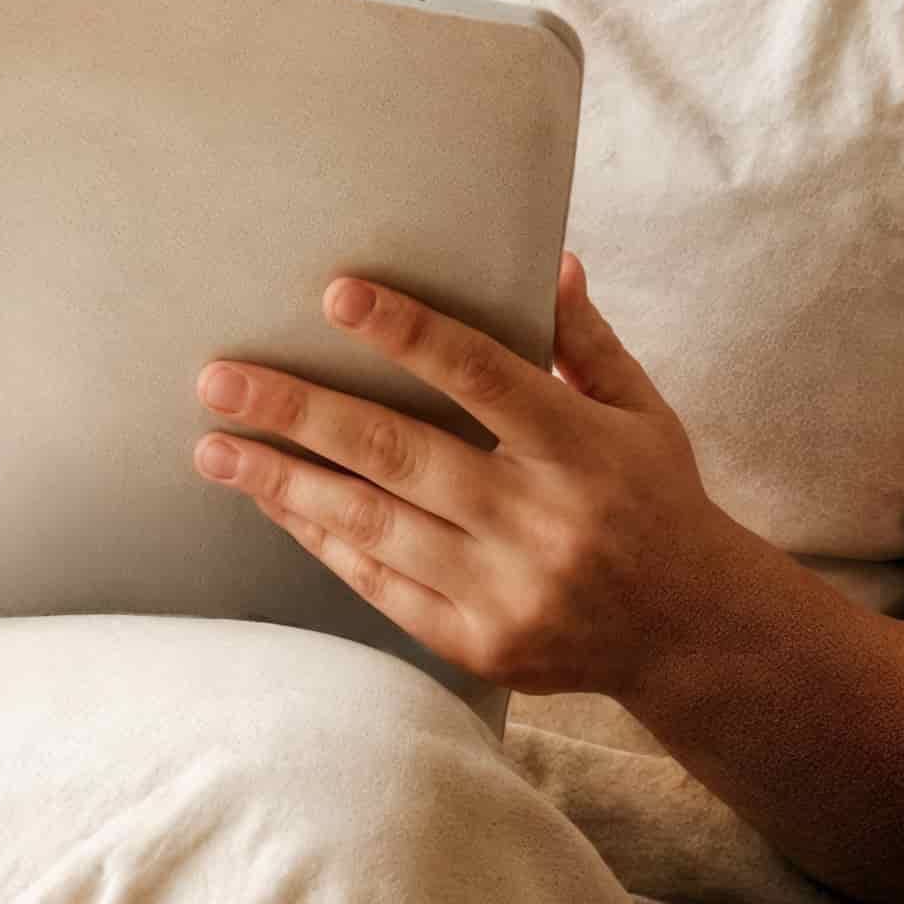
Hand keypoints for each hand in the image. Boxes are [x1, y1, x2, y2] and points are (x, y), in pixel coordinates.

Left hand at [192, 251, 776, 697]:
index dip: (407, 333)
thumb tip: (548, 260)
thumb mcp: (642, 411)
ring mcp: (505, 591)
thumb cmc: (657, 501)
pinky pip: (380, 584)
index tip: (334, 295)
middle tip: (219, 379)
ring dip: (284, 482)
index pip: (482, 377)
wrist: (690, 633)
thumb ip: (585, 342)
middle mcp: (540, 522)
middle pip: (400, 453)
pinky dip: (321, 540)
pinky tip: (274, 500)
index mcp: (583, 450)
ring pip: (373, 525)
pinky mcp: (477, 643)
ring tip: (214, 446)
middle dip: (300, 412)